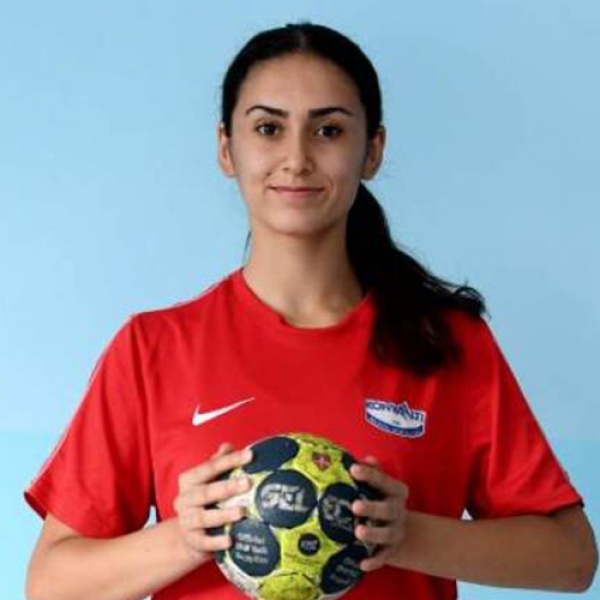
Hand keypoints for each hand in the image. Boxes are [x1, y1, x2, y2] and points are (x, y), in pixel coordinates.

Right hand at [173, 442, 252, 563]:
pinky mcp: (192, 541)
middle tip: (248, 483)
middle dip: (227, 487)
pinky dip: (216, 541)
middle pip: (206, 492)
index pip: (210, 467)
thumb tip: (228, 446)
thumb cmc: (205, 501)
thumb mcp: (208, 480)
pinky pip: (204, 542)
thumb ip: (217, 462)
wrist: (187, 535)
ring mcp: (186, 521)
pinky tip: (230, 540)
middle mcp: (184, 499)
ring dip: (223, 514)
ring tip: (242, 511)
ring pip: (204, 517)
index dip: (230, 460)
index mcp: (189, 480)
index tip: (250, 455)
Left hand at [350, 455, 409, 571]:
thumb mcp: (380, 484)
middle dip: (372, 508)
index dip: (370, 475)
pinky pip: (383, 557)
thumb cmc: (380, 499)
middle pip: (388, 510)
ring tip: (357, 531)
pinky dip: (374, 561)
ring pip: (386, 534)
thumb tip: (365, 459)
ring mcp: (396, 532)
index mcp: (396, 492)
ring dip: (373, 533)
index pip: (384, 481)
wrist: (400, 529)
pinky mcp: (390, 551)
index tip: (353, 469)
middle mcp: (398, 511)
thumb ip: (373, 471)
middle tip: (355, 506)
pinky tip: (361, 563)